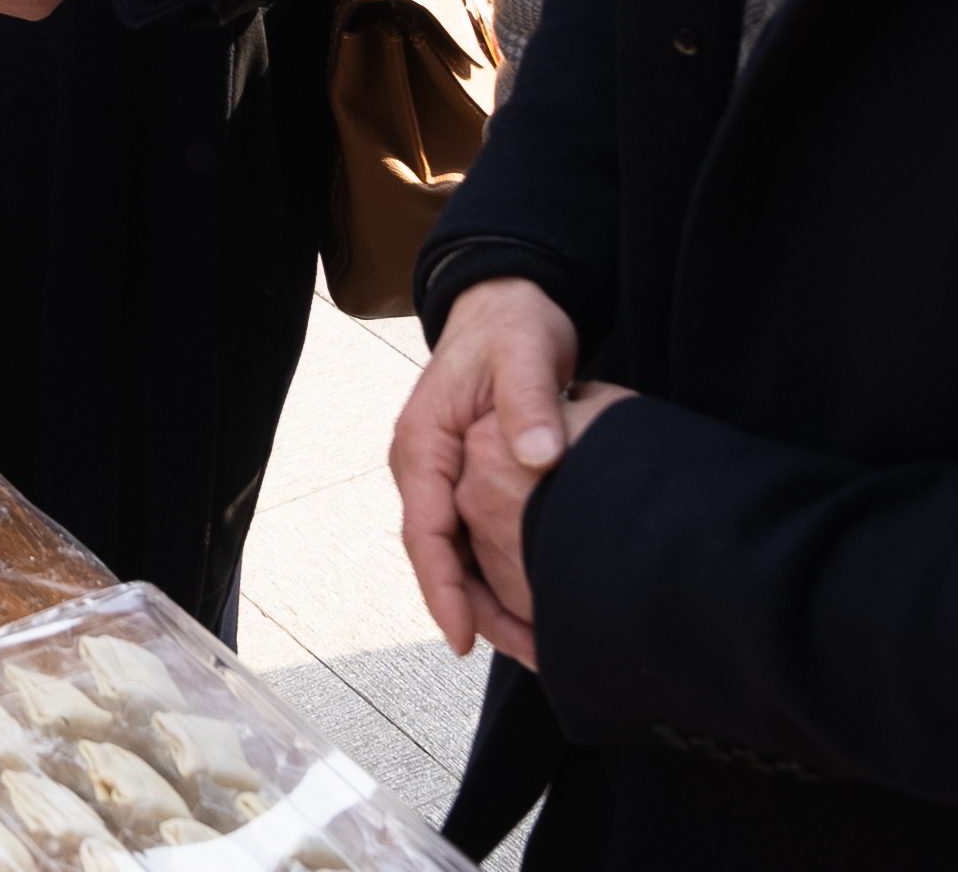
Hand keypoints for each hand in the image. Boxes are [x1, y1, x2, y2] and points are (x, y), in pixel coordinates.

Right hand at [388, 277, 580, 656]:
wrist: (508, 303)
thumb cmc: (513, 326)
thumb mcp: (524, 353)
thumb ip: (528, 401)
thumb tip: (535, 457)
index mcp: (422, 441)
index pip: (425, 530)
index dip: (443, 589)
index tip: (462, 637)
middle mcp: (422, 465)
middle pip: (438, 556)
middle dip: (473, 611)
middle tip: (527, 654)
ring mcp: (440, 474)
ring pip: (454, 553)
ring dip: (486, 600)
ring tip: (535, 644)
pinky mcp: (465, 477)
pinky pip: (471, 537)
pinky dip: (495, 573)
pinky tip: (530, 601)